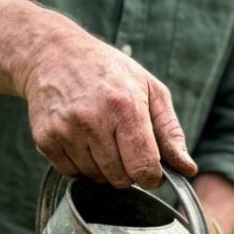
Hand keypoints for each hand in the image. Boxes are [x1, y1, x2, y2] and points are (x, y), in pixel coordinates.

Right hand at [22, 20, 196, 188]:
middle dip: (128, 172)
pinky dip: (81, 165)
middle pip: (120, 178)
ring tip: (101, 138)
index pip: (143, 167)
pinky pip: (71, 174)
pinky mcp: (46, 139)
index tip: (151, 170)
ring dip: (104, 169)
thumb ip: (170, 132)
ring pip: (96, 178)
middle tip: (124, 147)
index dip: (152, 177)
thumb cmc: (109, 72)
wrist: (54, 54)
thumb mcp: (150, 90)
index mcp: (125, 107)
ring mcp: (66, 130)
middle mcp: (93, 120)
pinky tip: (82, 140)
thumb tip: (187, 169)